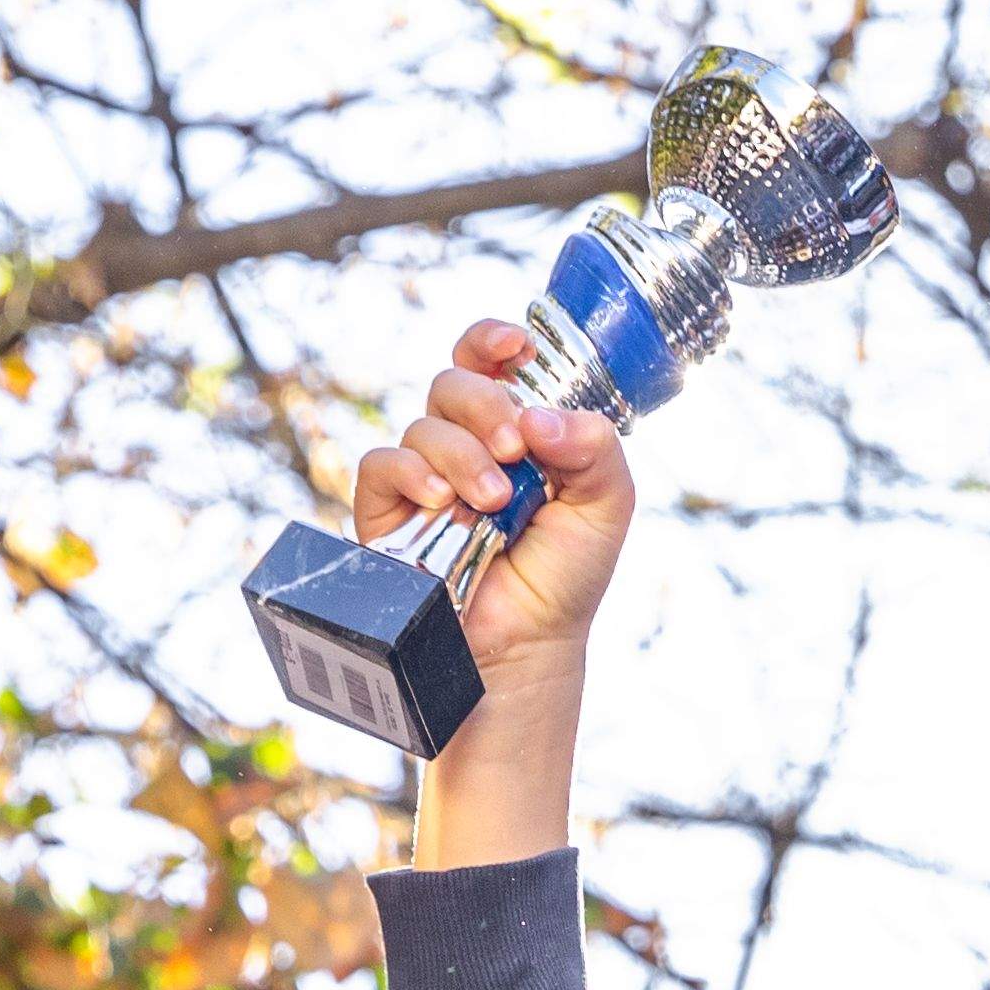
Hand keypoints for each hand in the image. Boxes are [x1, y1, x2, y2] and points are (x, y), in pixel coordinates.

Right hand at [344, 317, 632, 850]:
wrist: (522, 650)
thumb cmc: (564, 579)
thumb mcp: (605, 509)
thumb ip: (595, 448)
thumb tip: (542, 413)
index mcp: (519, 430)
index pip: (494, 361)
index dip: (495, 340)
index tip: (515, 345)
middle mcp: (469, 444)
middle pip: (455, 380)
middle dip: (487, 404)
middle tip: (517, 448)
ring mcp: (425, 475)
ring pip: (424, 421)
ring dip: (463, 454)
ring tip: (495, 502)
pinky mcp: (386, 511)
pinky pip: (383, 463)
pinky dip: (414, 474)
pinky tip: (444, 505)